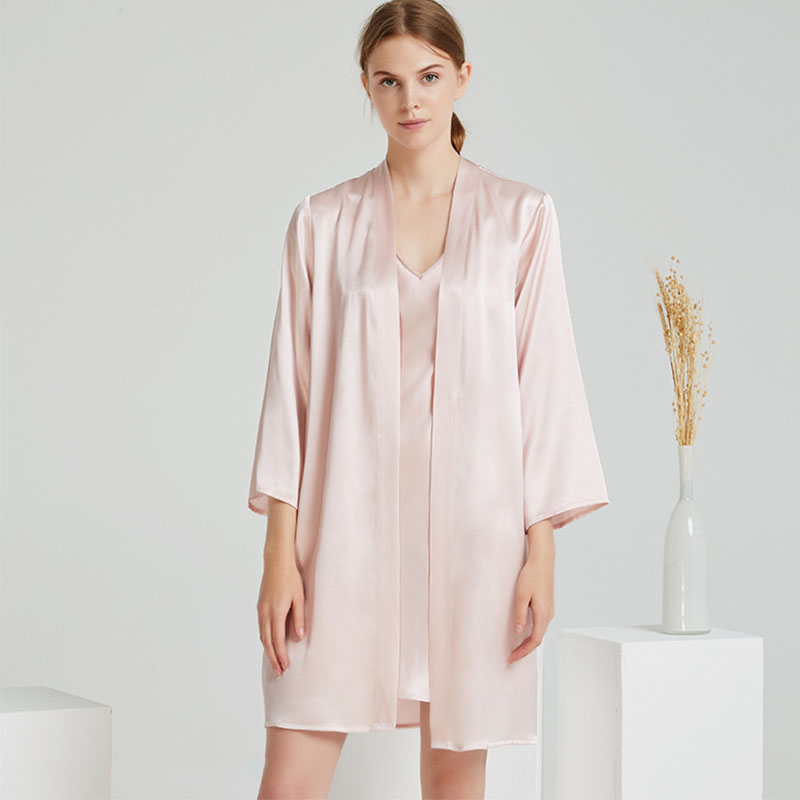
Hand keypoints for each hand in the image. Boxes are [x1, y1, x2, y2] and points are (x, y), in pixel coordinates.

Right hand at [257, 544, 305, 676]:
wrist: (277, 562)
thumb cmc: (291, 578)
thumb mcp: (299, 598)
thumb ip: (299, 618)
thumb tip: (299, 638)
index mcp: (276, 612)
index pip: (277, 640)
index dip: (281, 656)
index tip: (285, 667)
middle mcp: (265, 613)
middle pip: (267, 642)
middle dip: (273, 658)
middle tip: (279, 672)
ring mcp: (261, 610)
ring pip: (262, 636)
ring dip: (268, 650)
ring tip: (275, 662)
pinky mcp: (260, 606)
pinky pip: (261, 628)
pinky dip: (265, 639)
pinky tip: (270, 643)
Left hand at [508, 521, 554, 664]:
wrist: (542, 561)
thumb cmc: (532, 575)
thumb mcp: (522, 596)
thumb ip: (520, 616)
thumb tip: (518, 632)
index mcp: (543, 614)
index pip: (534, 641)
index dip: (523, 652)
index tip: (512, 657)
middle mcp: (548, 614)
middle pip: (537, 639)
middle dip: (525, 649)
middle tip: (511, 656)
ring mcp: (548, 610)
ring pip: (539, 632)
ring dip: (528, 641)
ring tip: (515, 647)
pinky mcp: (546, 605)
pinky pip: (539, 624)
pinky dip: (531, 632)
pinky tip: (522, 632)